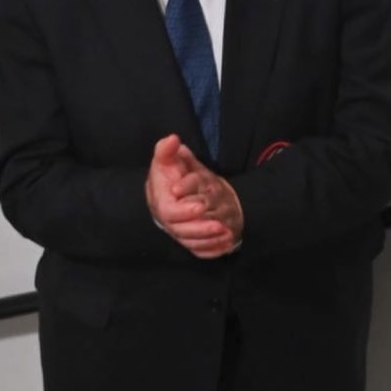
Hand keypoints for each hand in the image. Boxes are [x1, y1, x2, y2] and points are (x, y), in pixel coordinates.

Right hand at [144, 134, 243, 257]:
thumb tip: (172, 139)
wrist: (179, 193)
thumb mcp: (170, 160)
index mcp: (161, 202)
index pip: (170, 212)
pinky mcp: (191, 242)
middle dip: (201, 229)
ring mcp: (180, 233)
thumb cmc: (173, 175)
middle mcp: (169, 221)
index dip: (185, 211)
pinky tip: (227, 245)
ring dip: (211, 240)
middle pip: (182, 231)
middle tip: (221, 225)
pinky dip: (213, 250)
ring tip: (229, 233)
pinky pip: (201, 251)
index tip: (201, 205)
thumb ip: (167, 151)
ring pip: (192, 244)